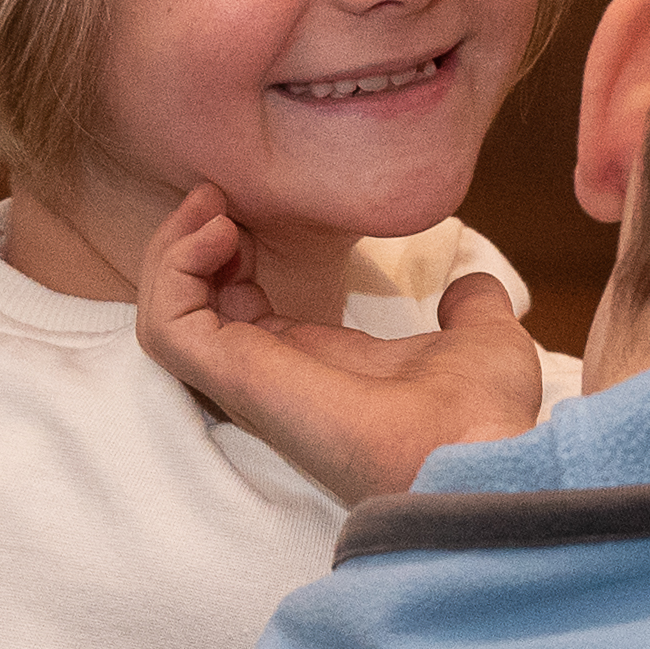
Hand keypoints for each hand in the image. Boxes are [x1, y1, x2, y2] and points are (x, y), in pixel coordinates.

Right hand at [138, 184, 548, 505]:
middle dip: (191, 245)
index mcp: (318, 364)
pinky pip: (168, 326)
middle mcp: (274, 376)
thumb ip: (470, 308)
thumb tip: (471, 285)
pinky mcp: (237, 379)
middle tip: (220, 198)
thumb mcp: (480, 338)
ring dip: (175, 251)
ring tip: (214, 208)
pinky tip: (222, 232)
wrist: (481, 450)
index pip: (241, 309)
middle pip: (192, 309)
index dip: (235, 255)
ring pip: (167, 316)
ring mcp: (250, 380)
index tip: (253, 213)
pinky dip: (176, 270)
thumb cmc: (482, 414)